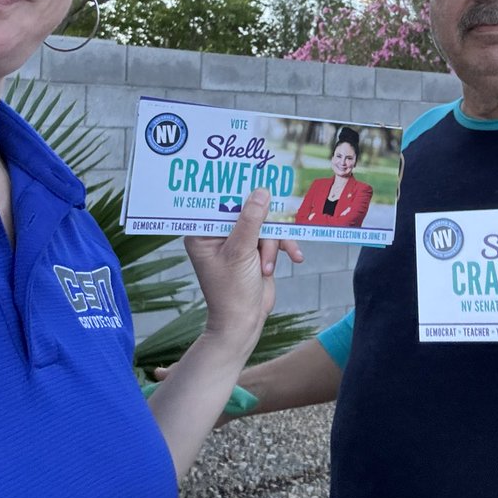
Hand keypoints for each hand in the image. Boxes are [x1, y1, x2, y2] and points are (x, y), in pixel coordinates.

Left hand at [184, 189, 297, 350]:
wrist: (245, 321)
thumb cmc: (232, 290)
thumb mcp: (240, 252)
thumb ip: (251, 220)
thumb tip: (261, 191)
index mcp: (203, 232)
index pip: (218, 201)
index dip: (235, 190)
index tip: (252, 176)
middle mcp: (218, 234)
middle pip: (246, 210)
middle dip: (262, 226)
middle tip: (273, 221)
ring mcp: (238, 242)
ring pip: (264, 224)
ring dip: (272, 245)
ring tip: (267, 267)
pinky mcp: (255, 250)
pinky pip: (273, 238)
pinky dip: (282, 248)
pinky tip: (294, 258)